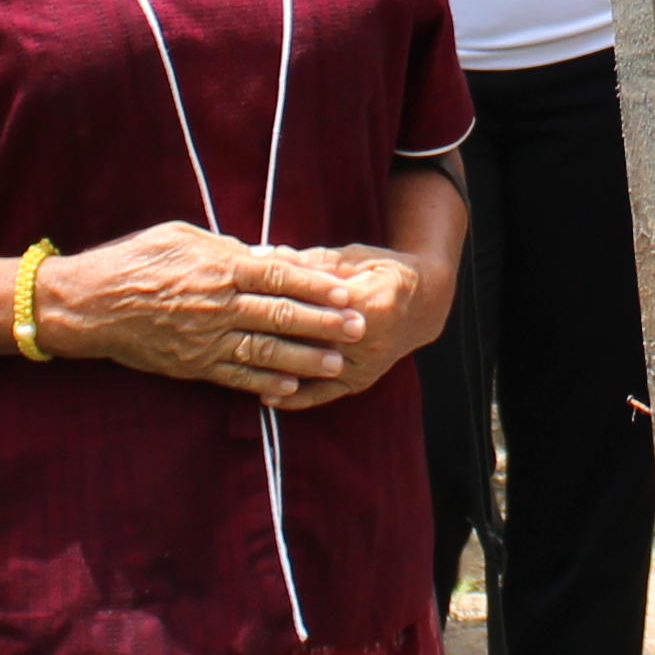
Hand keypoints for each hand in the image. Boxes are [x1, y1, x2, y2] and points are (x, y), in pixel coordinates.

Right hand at [44, 222, 378, 402]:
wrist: (90, 304)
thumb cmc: (137, 260)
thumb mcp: (185, 237)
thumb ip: (229, 248)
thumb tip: (269, 256)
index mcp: (218, 267)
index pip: (277, 274)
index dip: (314, 283)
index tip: (346, 288)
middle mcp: (216, 305)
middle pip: (280, 314)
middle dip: (323, 322)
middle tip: (358, 328)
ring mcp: (205, 339)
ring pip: (264, 351)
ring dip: (305, 359)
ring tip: (337, 363)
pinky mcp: (192, 365)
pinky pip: (234, 376)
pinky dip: (265, 383)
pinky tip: (291, 387)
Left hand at [254, 243, 448, 410]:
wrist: (424, 304)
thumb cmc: (383, 271)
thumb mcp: (350, 256)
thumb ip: (308, 261)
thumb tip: (261, 256)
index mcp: (371, 302)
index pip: (317, 303)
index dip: (280, 298)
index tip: (244, 294)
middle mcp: (368, 340)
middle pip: (310, 338)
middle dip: (270, 334)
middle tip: (230, 332)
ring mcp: (365, 366)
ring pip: (312, 368)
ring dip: (275, 367)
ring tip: (238, 365)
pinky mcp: (360, 382)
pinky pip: (323, 395)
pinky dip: (294, 398)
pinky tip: (266, 396)